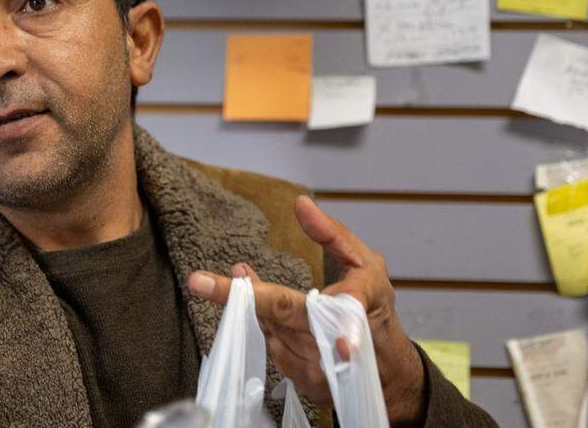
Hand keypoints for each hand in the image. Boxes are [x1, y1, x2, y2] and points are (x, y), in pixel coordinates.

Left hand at [187, 195, 425, 425]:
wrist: (387, 370)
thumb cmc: (376, 308)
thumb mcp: (366, 264)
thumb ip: (333, 234)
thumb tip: (300, 203)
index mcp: (352, 306)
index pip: (300, 300)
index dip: (268, 298)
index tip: (249, 285)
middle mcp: (331, 343)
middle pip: (276, 315)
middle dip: (240, 297)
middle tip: (200, 282)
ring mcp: (317, 368)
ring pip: (268, 331)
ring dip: (251, 309)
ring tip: (245, 284)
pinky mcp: (305, 383)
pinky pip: (272, 349)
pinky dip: (266, 328)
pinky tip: (267, 315)